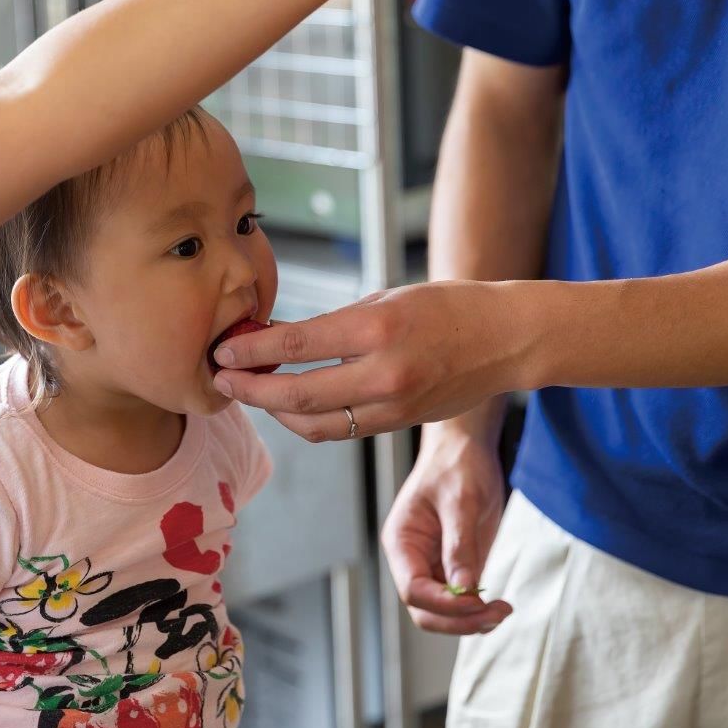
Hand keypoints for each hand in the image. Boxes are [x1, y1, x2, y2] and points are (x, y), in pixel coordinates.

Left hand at [213, 281, 533, 441]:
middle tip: (220, 378)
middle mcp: (383, 372)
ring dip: (274, 411)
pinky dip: (307, 420)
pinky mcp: (398, 425)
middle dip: (250, 388)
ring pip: (314, 424)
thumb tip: (276, 337)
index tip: (222, 349)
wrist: (506, 340)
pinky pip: (340, 430)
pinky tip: (288, 405)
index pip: (295, 345)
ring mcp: (392, 406)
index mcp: (376, 327)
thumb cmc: (448, 307)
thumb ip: (334, 322)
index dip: (250, 350)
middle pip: (296, 394)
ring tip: (250, 393)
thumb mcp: (387, 297)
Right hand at [381, 421, 510, 633]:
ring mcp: (433, 565)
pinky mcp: (456, 566)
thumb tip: (465, 590)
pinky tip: (500, 606)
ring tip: (502, 611)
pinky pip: (462, 601)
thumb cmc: (456, 466)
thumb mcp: (460, 502)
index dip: (443, 604)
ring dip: (471, 620)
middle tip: (495, 614)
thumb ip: (460, 547)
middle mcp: (412, 559)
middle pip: (425, 610)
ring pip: (443, 612)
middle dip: (458, 620)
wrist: (467, 448)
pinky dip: (479, 610)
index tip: (477, 602)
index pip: (413, 589)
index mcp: (401, 542)